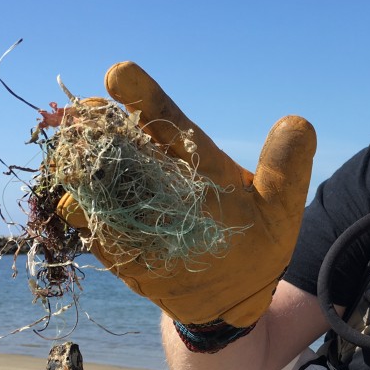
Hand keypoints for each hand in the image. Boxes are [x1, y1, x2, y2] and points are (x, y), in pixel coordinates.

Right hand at [57, 61, 315, 327]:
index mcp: (192, 156)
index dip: (142, 96)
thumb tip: (298, 123)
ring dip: (81, 166)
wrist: (234, 294)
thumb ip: (286, 169)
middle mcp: (155, 175)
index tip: (119, 74)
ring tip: (72, 158)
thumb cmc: (259, 240)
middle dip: (98, 125)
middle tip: (84, 112)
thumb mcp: (280, 206)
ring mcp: (131, 208)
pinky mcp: (117, 243)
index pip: (165, 119)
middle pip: (120, 142)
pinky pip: (93, 226)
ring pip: (97, 178)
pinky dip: (82, 216)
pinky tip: (76, 208)